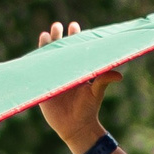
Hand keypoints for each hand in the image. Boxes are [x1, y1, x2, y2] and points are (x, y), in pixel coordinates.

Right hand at [35, 22, 121, 149]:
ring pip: (47, 58)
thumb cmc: (89, 109)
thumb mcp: (96, 93)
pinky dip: (35, 64)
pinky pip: (37, 74)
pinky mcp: (44, 88)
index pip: (75, 49)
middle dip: (58, 37)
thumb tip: (118, 75)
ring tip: (46, 34)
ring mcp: (53, 78)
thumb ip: (103, 81)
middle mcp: (65, 71)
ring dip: (46, 46)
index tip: (74, 26)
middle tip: (57, 26)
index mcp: (78, 69)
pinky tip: (34, 54)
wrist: (76, 127)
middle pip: (59, 50)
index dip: (74, 37)